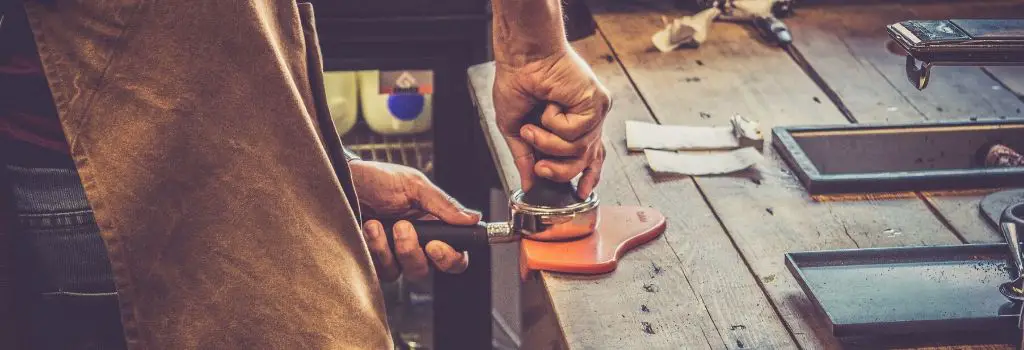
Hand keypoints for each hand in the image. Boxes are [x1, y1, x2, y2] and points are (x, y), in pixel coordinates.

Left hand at [350, 160, 481, 282]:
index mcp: (434, 226)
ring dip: (389, 248)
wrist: (345, 180)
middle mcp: (417, 244)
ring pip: (403, 272)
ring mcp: (394, 255)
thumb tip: (473, 218)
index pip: (455, 256)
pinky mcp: (373, 260)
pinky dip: (374, 248)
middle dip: (413, 252)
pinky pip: (380, 270)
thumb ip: (444, 205)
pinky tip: (368, 227)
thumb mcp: (414, 185)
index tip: (435, 246)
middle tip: (402, 227)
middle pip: (428, 270)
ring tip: (377, 223)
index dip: (450, 258)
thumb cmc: (379, 179)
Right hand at [493, 47, 610, 197]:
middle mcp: (587, 121)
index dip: (589, 176)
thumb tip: (528, 182)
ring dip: (549, 143)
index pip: (590, 157)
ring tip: (532, 126)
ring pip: (579, 150)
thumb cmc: (517, 83)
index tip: (583, 193)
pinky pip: (577, 131)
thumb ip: (524, 158)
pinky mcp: (597, 103)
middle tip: (539, 167)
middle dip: (559, 171)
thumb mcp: (514, 129)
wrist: (522, 57)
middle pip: (584, 162)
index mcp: (573, 125)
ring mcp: (593, 113)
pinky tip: (550, 105)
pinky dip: (556, 123)